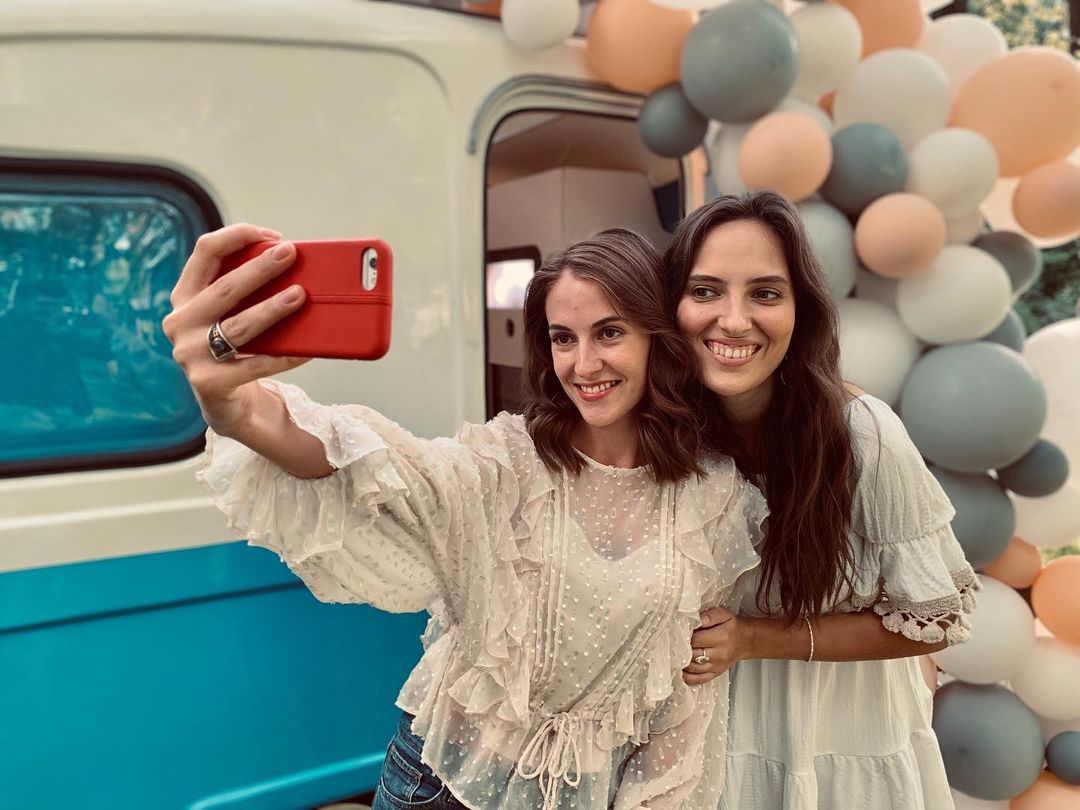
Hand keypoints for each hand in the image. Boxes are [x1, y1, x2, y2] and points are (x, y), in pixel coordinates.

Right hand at [162, 224, 309, 436]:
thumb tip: (293, 265)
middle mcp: (180, 321)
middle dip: (259, 268)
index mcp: (185, 296)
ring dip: (271, 309)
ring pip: (238, 327)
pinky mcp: (209, 382)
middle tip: (290, 254)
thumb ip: (247, 291)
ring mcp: (190, 354)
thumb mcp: (231, 313)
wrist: (225, 402)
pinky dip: (284, 356)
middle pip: (224, 288)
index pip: (205, 252)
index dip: (237, 236)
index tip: (273, 236)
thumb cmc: (235, 347)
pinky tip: (306, 350)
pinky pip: (255, 365)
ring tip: (299, 296)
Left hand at [682, 606, 748, 684]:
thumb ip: (710, 615)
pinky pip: (699, 679)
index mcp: (721, 637)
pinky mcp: (715, 673)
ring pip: (693, 668)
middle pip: (693, 655)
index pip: (697, 639)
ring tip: (675, 655)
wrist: (746, 641)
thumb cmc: (732, 627)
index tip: (679, 631)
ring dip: (682, 663)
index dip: (685, 636)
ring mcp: (717, 666)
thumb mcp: (724, 614)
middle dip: (681, 649)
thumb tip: (698, 619)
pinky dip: (687, 677)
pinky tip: (680, 671)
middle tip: (674, 643)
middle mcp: (719, 654)